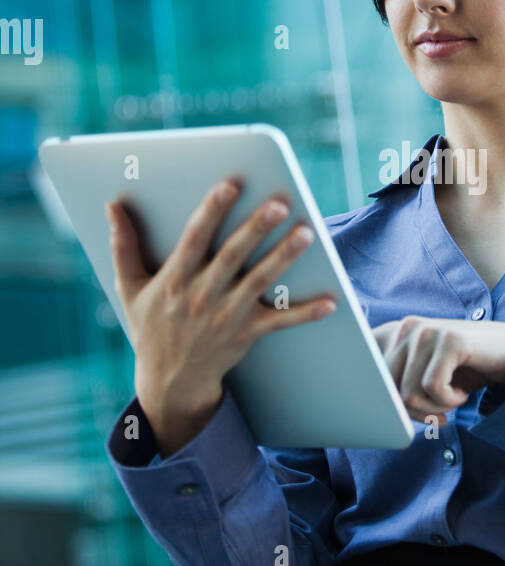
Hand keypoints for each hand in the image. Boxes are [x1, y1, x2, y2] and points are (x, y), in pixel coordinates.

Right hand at [106, 179, 336, 453]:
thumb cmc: (151, 326)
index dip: (211, 211)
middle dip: (256, 229)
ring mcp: (226, 316)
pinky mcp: (247, 333)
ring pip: (260, 282)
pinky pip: (280, 322)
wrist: (170, 381)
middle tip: (279, 204)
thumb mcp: (128, 288)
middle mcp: (201, 297)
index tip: (229, 185)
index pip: (194, 239)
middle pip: (233, 257)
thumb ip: (123, 246)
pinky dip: (306, 313)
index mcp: (174, 281)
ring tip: (307, 233)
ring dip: (284, 258)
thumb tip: (112, 206)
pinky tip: (331, 301)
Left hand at [371, 315, 504, 425]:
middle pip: (387, 392)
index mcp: (393, 334)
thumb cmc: (465, 371)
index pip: (365, 377)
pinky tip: (462, 392)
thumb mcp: (423, 378)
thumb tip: (374, 413)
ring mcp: (427, 331)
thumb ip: (396, 386)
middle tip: (440, 407)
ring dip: (435, 407)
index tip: (409, 410)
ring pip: (409, 394)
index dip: (383, 403)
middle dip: (415, 410)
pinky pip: (433, 388)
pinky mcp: (450, 340)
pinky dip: (449, 401)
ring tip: (453, 396)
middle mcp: (405, 327)